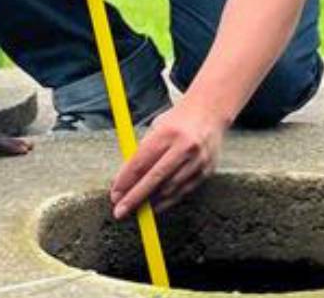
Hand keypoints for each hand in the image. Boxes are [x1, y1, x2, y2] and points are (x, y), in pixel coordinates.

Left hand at [109, 104, 226, 217]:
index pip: (141, 162)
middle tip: (120, 211)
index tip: (114, 195)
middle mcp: (184, 147)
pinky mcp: (207, 170)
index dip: (125, 181)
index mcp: (166, 133)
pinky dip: (167, 201)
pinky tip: (155, 206)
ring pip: (169, 188)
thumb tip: (122, 181)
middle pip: (154, 179)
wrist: (210, 112)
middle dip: (134, 198)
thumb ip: (141, 153)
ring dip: (151, 202)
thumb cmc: (175, 122)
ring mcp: (198, 160)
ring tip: (137, 209)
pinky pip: (183, 191)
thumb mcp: (155, 129)